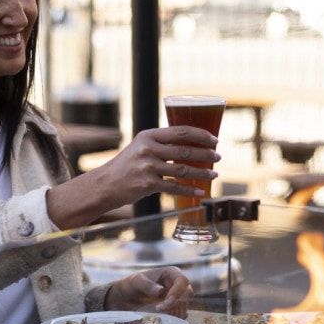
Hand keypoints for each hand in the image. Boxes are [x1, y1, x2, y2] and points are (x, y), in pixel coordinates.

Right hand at [99, 125, 219, 205]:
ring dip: (202, 172)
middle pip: (185, 150)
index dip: (201, 135)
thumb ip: (161, 145)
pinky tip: (200, 192)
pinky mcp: (147, 184)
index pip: (181, 131)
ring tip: (214, 174)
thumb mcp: (141, 147)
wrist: (105, 184)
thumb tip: (192, 146)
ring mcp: (147, 167)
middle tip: (218, 157)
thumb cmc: (127, 166)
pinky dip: (189, 190)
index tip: (214, 139)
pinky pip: (174, 186)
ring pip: (183, 169)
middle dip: (206, 154)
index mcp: (149, 136)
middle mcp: (148, 149)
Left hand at [105, 266, 193, 316]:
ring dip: (174, 312)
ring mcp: (177, 297)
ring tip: (158, 314)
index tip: (167, 301)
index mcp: (171, 273)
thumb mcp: (136, 282)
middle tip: (159, 309)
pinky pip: (180, 314)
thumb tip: (160, 290)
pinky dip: (174, 317)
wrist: (126, 298)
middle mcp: (177, 284)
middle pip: (187, 294)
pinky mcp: (174, 308)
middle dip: (176, 303)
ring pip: (185, 306)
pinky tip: (162, 317)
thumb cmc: (132, 285)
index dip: (178, 292)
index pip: (183, 281)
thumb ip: (147, 285)